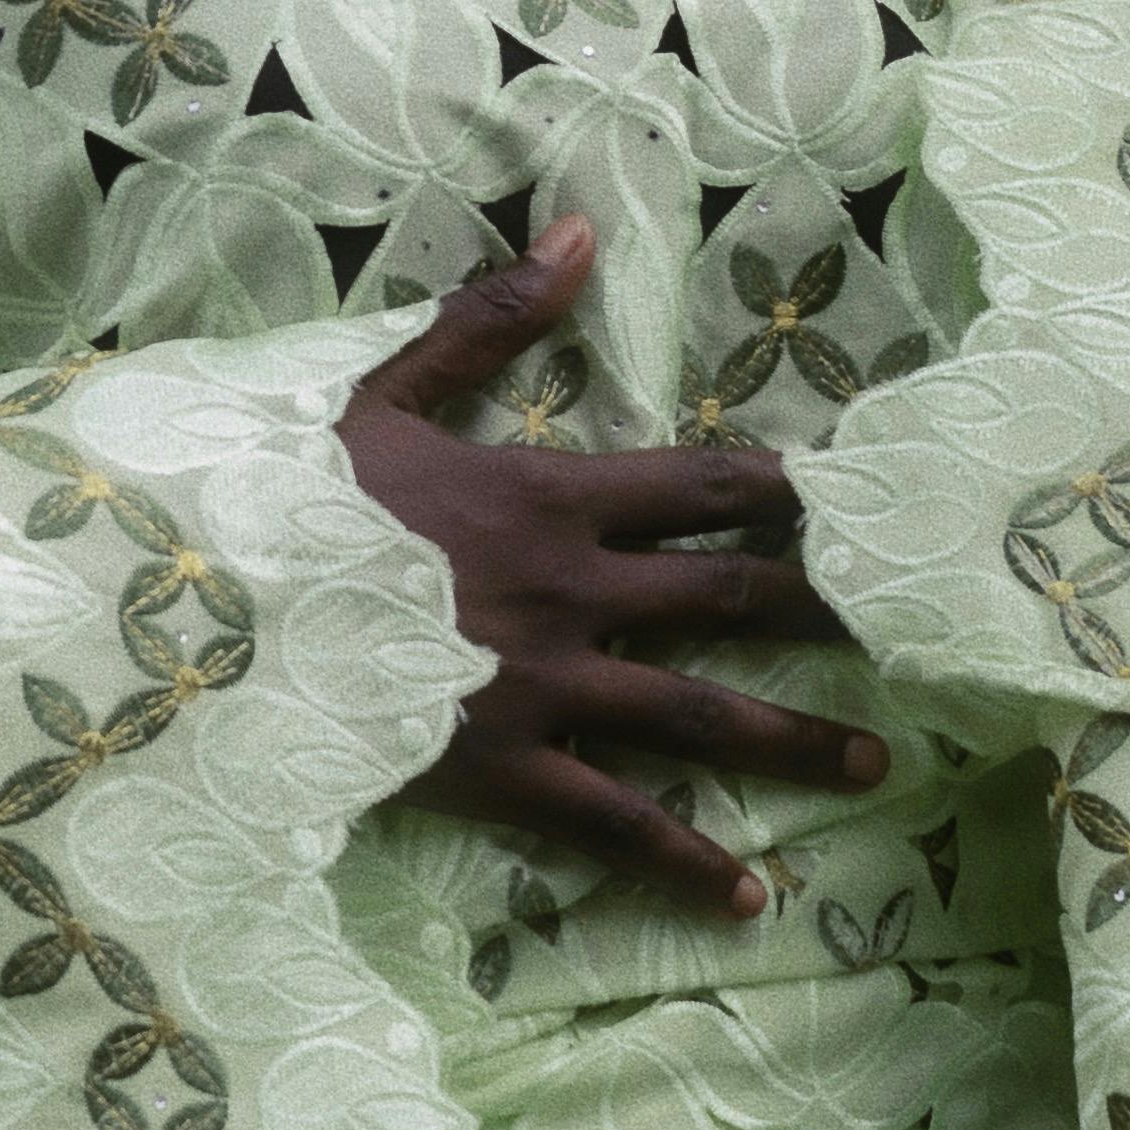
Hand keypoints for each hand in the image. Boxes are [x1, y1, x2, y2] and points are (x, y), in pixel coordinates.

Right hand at [337, 221, 886, 917]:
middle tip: (918, 630)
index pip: (710, 485)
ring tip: (875, 761)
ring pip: (702, 716)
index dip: (795, 492)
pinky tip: (748, 897)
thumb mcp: (384, 390)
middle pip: (736, 598)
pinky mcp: (506, 768)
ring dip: (796, 740)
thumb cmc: (292, 495)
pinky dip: (684, 861)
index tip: (866, 502)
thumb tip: (579, 231)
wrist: (211, 602)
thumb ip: (490, 319)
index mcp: (551, 493)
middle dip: (831, 612)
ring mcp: (546, 686)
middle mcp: (574, 590)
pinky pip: (615, 823)